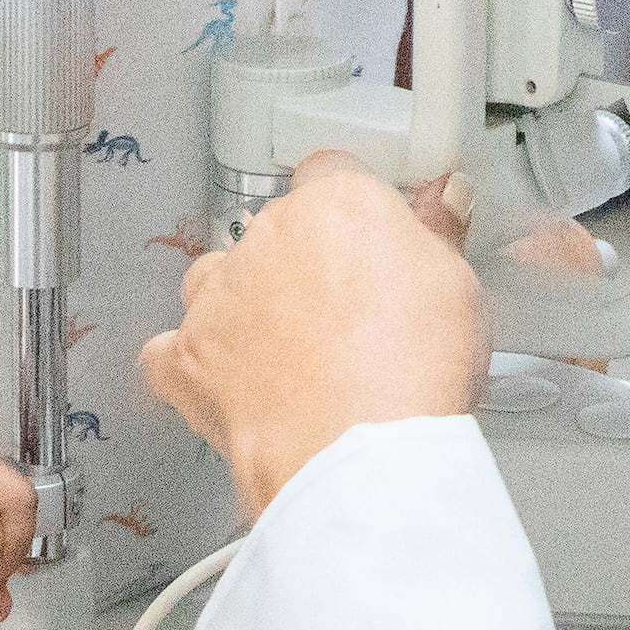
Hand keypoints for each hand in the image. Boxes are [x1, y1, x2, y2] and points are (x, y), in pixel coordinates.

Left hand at [145, 153, 487, 510]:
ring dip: (239, 304)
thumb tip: (443, 198)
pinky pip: (170, 351)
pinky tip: (224, 385)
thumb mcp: (459, 287)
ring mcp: (219, 298)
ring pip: (214, 280)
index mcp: (336, 206)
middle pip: (275, 232)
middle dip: (302, 265)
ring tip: (281, 351)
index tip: (369, 242)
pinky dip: (190, 366)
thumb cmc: (412, 368)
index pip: (332, 176)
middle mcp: (268, 238)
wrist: (358, 454)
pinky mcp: (187, 360)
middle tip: (345, 317)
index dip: (352, 214)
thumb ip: (440, 234)